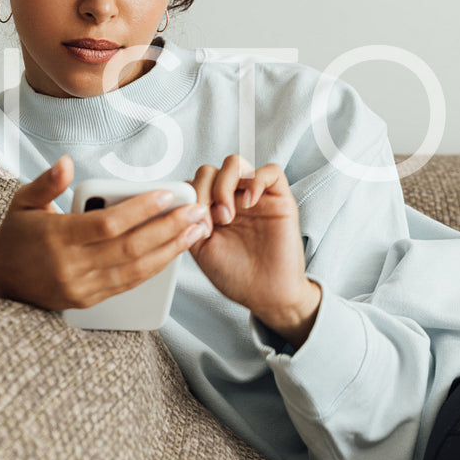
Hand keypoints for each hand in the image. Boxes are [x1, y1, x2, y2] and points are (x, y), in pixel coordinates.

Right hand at [0, 155, 211, 313]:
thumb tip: (67, 162)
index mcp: (56, 237)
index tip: (167, 195)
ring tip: (195, 231)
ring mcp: (80, 287)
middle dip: (168, 229)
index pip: (107, 224)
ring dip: (169, 251)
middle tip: (196, 212)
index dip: (140, 210)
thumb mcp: (22, 201)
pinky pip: (127, 285)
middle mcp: (70, 266)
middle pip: (129, 248)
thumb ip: (47, 182)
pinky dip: (153, 267)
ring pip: (134, 271)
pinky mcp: (87, 301)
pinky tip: (173, 252)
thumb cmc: (16, 233)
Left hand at [186, 155, 320, 340]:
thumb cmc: (237, 275)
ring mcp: (254, 197)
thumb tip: (180, 201)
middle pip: (210, 170)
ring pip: (235, 164)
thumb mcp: (201, 249)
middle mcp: (232, 199)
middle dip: (203, 191)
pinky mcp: (279, 199)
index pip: (194, 183)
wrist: (267, 295)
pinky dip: (256, 181)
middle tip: (211, 221)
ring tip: (227, 215)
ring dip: (224, 185)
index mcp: (211, 209)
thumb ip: (189, 222)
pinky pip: (270, 171)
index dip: (189, 196)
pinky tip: (249, 203)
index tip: (191, 222)